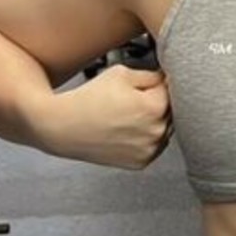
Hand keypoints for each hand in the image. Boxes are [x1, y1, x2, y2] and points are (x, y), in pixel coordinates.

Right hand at [40, 64, 172, 168]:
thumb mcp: (121, 73)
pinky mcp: (142, 162)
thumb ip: (151, 75)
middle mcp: (157, 131)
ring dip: (154, 122)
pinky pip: (154, 146)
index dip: (157, 84)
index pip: (171, 89)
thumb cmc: (89, 98)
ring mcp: (150, 150)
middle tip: (132, 101)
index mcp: (155, 107)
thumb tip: (167, 78)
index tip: (145, 85)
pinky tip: (127, 131)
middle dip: (157, 103)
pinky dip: (146, 138)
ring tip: (128, 116)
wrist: (64, 127)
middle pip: (171, 111)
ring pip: (164, 130)